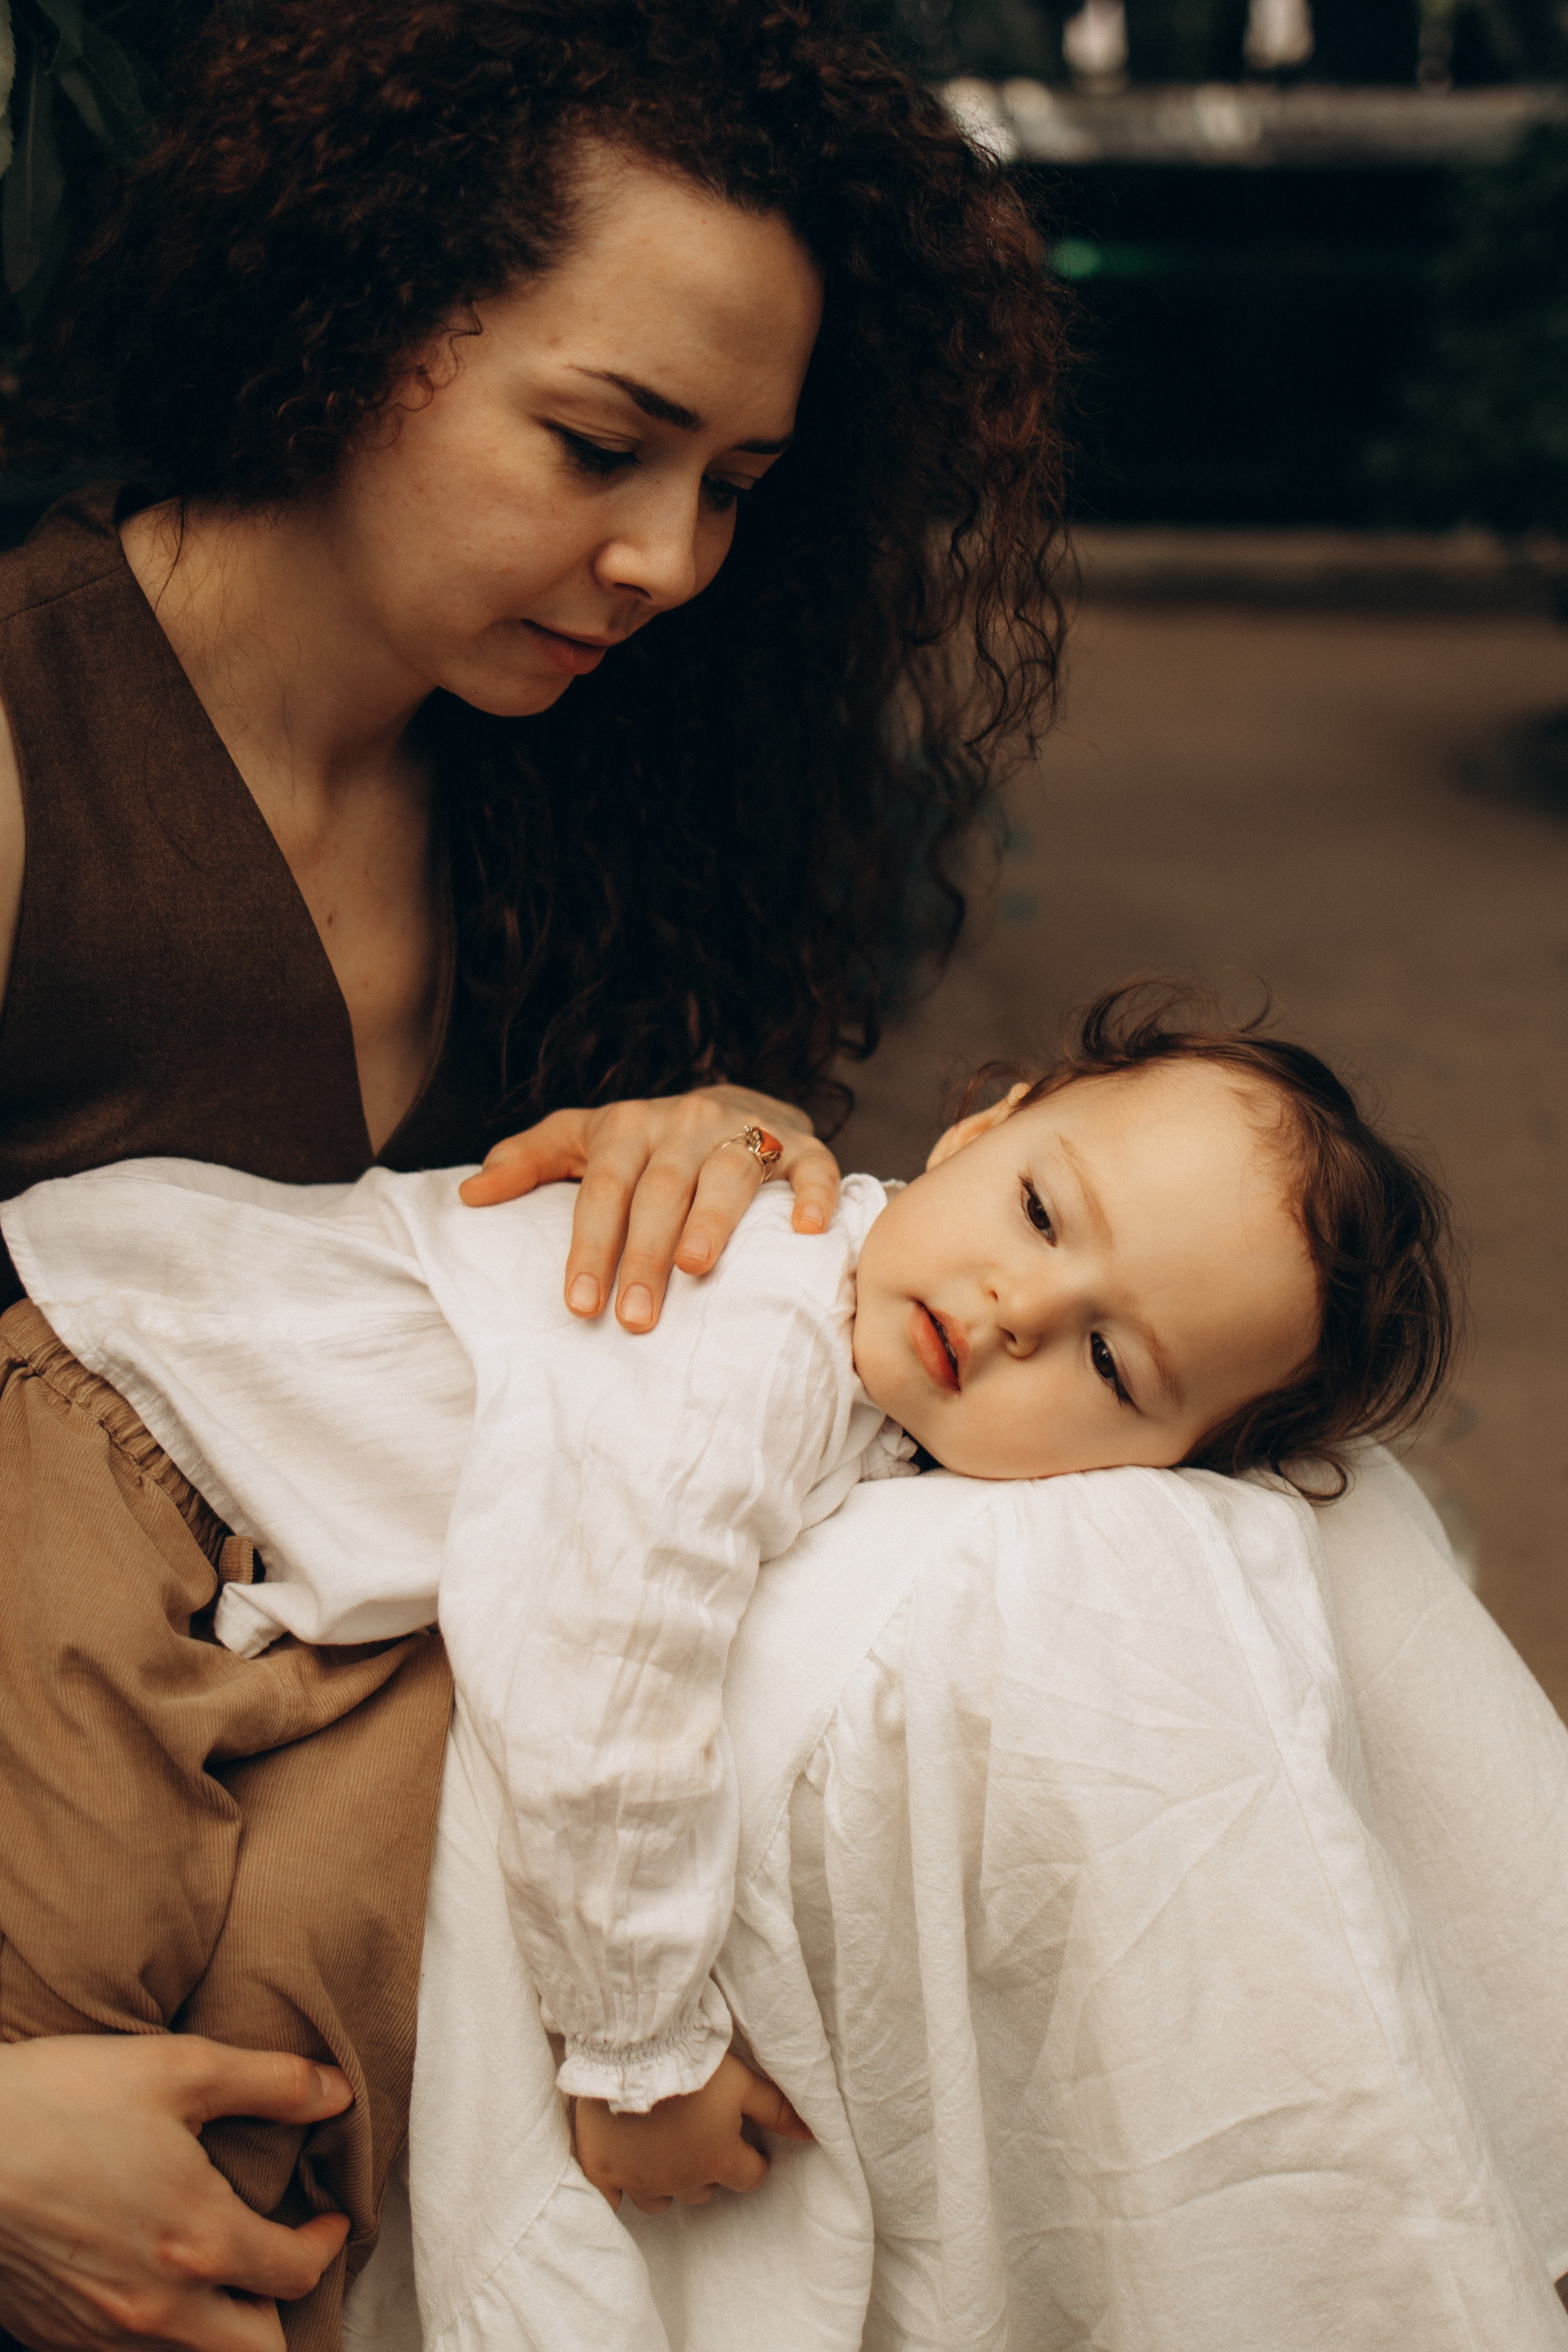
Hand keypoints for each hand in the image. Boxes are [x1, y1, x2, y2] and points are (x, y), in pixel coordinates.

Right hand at [0, 2035, 353, 2351]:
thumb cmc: (64, 2098)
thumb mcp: (180, 2067)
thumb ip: (271, 2083)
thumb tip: (338, 2094)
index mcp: (198, 2240)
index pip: (295, 2274)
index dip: (325, 2245)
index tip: (327, 2221)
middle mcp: (157, 2307)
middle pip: (255, 2350)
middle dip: (280, 2309)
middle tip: (280, 2257)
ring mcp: (101, 2331)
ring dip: (221, 2326)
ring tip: (222, 2270)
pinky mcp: (55, 2336)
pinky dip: (159, 2333)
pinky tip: (155, 2279)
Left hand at [459, 1085, 840, 1332]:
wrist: (732, 1102)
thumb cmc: (644, 1141)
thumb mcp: (582, 1140)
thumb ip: (528, 1161)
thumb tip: (470, 1195)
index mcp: (629, 1126)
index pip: (603, 1189)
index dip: (590, 1246)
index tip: (580, 1304)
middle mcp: (686, 1123)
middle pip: (660, 1190)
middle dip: (643, 1254)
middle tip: (632, 1318)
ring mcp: (746, 1129)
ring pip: (728, 1173)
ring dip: (712, 1222)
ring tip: (696, 1269)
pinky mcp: (800, 1144)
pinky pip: (811, 1166)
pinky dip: (810, 1195)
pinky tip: (803, 1231)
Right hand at [572, 2053, 811, 2216]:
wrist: (632, 2046)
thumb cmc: (694, 2061)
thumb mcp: (744, 2082)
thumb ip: (778, 2110)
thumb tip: (814, 2134)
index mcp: (718, 2160)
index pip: (749, 2177)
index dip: (751, 2159)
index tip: (744, 2141)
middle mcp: (681, 2179)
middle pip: (703, 2190)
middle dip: (707, 2168)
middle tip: (699, 2135)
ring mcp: (639, 2179)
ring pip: (661, 2200)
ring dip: (667, 2179)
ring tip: (663, 2148)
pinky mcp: (602, 2171)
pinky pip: (610, 2203)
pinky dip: (616, 2194)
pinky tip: (619, 2180)